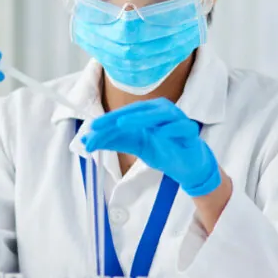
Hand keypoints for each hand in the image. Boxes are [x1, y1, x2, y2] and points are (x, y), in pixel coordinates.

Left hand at [82, 99, 220, 196]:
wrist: (187, 166)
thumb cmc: (162, 150)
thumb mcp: (134, 145)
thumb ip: (114, 141)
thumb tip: (86, 140)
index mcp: (148, 111)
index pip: (126, 113)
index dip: (107, 120)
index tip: (90, 129)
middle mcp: (162, 111)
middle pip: (138, 111)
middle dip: (117, 119)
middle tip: (99, 127)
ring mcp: (178, 120)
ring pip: (160, 114)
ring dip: (141, 117)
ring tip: (122, 123)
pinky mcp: (190, 133)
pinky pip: (182, 127)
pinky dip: (171, 128)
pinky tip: (160, 132)